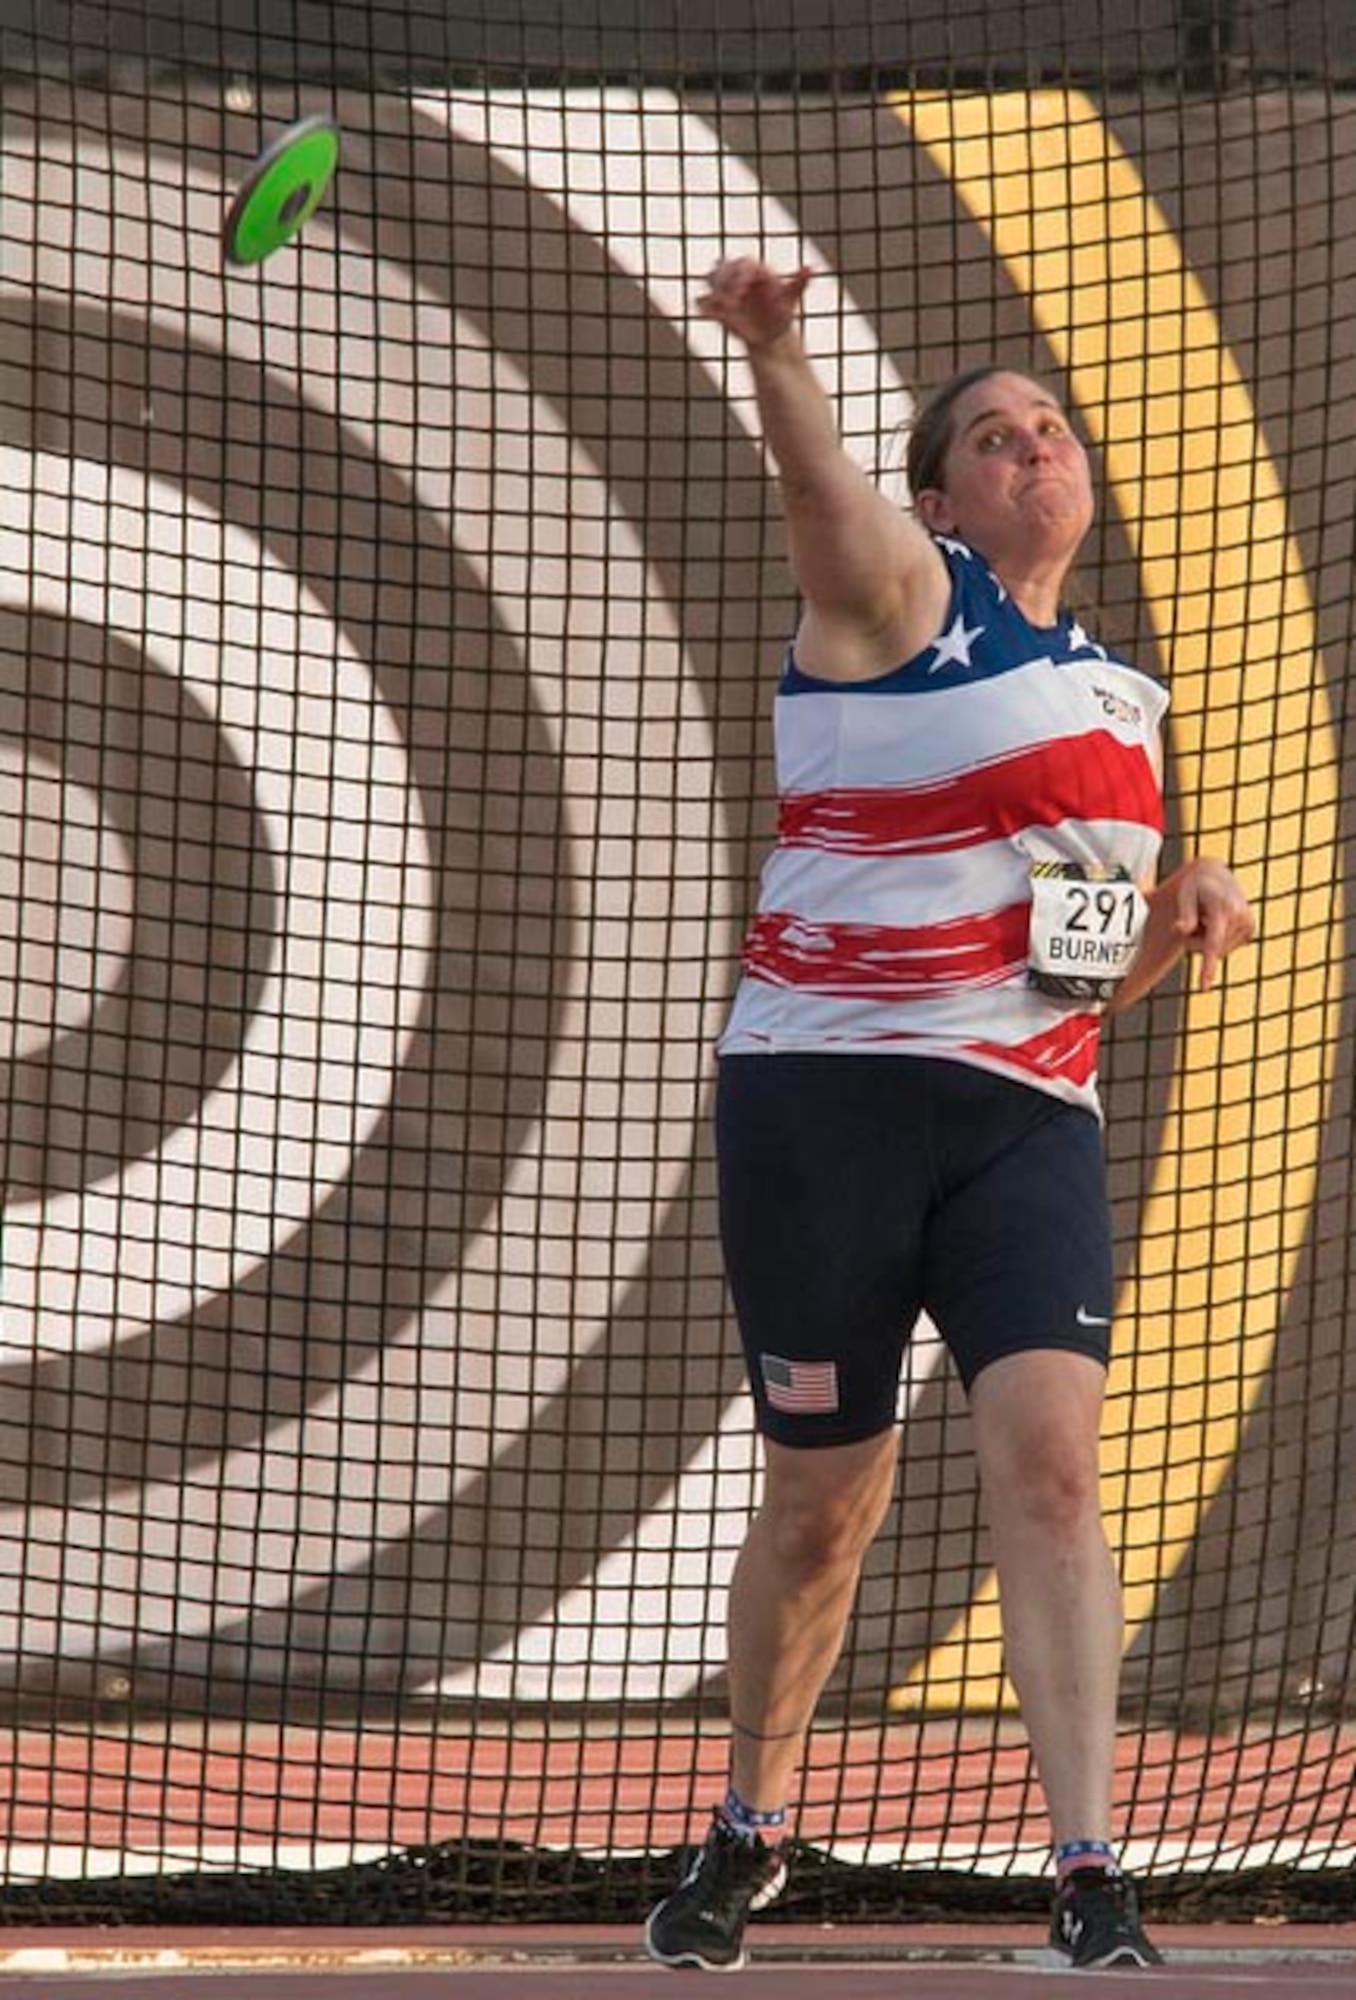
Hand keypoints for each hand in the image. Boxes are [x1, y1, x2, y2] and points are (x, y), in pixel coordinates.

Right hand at [696, 258, 812, 349]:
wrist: (772, 335)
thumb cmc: (782, 313)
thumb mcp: (791, 298)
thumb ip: (799, 282)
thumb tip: (811, 268)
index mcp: (754, 269)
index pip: (743, 263)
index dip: (740, 275)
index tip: (744, 291)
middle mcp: (738, 276)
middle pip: (721, 267)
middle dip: (723, 281)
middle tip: (733, 301)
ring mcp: (725, 290)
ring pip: (709, 279)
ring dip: (712, 291)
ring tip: (723, 308)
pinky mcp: (716, 307)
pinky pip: (702, 302)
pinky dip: (703, 306)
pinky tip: (713, 315)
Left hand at [1164, 856, 1256, 990]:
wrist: (1216, 875)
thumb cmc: (1195, 886)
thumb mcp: (1185, 895)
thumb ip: (1185, 914)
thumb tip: (1182, 929)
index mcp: (1224, 910)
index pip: (1213, 944)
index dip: (1208, 967)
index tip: (1204, 988)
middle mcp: (1241, 918)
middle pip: (1212, 950)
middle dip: (1197, 942)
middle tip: (1191, 921)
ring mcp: (1248, 924)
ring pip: (1220, 951)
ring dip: (1206, 940)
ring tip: (1206, 917)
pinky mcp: (1250, 929)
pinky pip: (1226, 947)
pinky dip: (1217, 939)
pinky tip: (1216, 921)